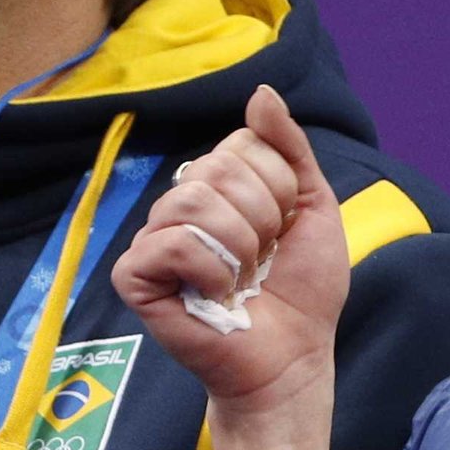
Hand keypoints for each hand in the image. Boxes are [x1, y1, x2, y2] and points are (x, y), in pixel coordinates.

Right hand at [112, 84, 349, 415]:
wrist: (294, 355)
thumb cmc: (302, 289)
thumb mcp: (314, 207)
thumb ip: (290, 148)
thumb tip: (259, 94)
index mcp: (220, 183)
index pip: (244, 144)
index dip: (280, 189)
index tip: (285, 229)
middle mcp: (181, 203)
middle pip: (216, 169)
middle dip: (262, 219)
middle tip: (263, 260)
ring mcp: (154, 238)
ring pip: (194, 202)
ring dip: (239, 247)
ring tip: (241, 279)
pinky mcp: (135, 276)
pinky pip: (170, 243)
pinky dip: (209, 272)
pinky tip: (215, 295)